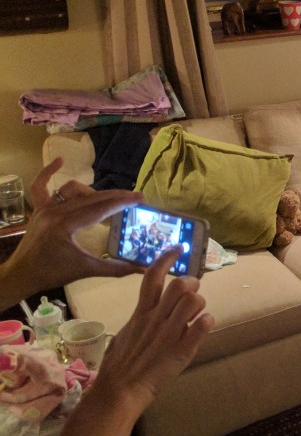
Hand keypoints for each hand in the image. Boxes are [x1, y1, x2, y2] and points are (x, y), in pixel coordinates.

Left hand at [0, 159, 144, 308]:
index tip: (140, 197)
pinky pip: (40, 186)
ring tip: (106, 200)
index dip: (122, 202)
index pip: (100, 209)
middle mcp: (55, 212)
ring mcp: (45, 208)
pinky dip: (48, 172)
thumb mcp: (86, 270)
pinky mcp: (38, 209)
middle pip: (91, 198)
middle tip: (135, 195)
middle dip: (115, 195)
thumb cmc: (53, 273)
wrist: (22, 275)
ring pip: (72, 190)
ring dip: (92, 192)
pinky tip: (60, 161)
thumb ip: (115, 268)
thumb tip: (143, 268)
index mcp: (66, 225)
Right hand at [57, 246, 212, 435]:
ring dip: (200, 304)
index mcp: (141, 313)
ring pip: (195, 301)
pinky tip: (203, 327)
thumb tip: (147, 313)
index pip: (153, 277)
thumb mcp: (124, 334)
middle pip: (180, 284)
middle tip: (192, 293)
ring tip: (196, 315)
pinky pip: (204, 325)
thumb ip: (139, 320)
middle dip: (192, 283)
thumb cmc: (117, 366)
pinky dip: (207, 322)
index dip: (167, 258)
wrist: (119, 391)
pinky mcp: (183, 348)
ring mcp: (171, 332)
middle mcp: (157, 318)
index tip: (178, 247)